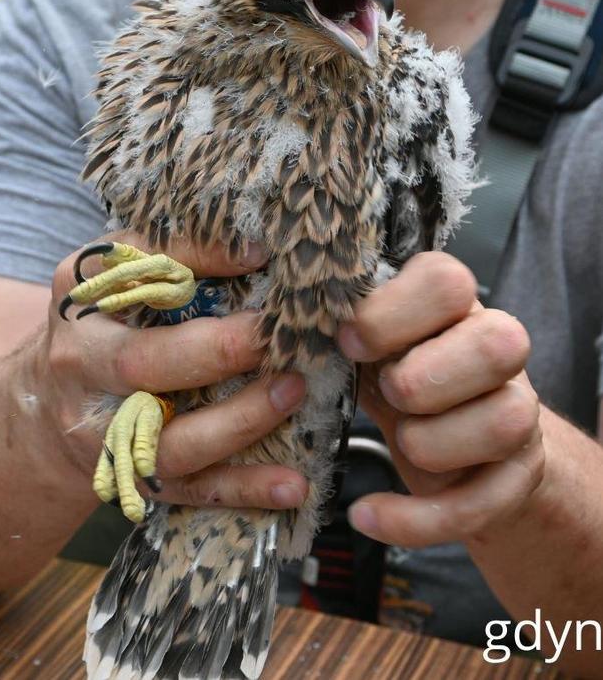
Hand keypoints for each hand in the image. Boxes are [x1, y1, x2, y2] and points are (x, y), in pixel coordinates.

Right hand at [43, 233, 309, 512]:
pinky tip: (293, 484)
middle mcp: (81, 363)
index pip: (135, 268)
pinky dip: (245, 489)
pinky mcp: (132, 476)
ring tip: (293, 391)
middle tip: (274, 337)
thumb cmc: (106, 325)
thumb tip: (259, 247)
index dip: (198, 257)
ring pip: (169, 440)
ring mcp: (103, 429)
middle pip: (138, 364)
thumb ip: (173, 256)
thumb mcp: (118, 276)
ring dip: (238, 421)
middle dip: (214, 352)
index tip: (262, 252)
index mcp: (81, 296)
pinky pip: (192, 488)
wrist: (47, 406)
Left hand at [337, 252, 543, 546]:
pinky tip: (368, 516)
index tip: (347, 341)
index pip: (446, 281)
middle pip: (497, 345)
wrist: (453, 443)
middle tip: (386, 393)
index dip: (392, 312)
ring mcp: (516, 411)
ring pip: (505, 421)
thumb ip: (343, 333)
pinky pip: (484, 502)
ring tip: (398, 440)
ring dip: (432, 442)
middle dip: (423, 378)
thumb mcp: (370, 348)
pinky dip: (417, 519)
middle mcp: (495, 348)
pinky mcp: (515, 474)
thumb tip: (283, 327)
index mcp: (450, 304)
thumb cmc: (395, 376)